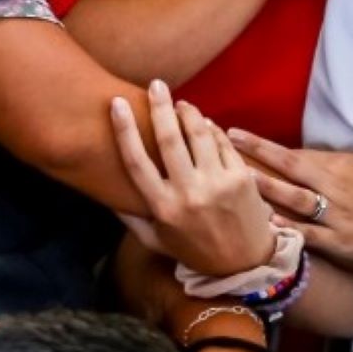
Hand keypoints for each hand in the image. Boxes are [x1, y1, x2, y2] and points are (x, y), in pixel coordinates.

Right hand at [111, 79, 276, 275]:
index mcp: (163, 208)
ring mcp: (217, 184)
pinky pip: (222, 143)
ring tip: (181, 103)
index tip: (116, 104)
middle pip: (168, 139)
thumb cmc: (196, 251)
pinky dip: (212, 129)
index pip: (136, 161)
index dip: (124, 129)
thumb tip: (107, 195)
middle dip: (160, 106)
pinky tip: (204, 124)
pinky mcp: (242, 178)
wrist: (246, 265)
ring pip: (198, 134)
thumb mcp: (157, 241)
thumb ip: (131, 218)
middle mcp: (188, 194)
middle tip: (156, 85)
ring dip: (188, 112)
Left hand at [229, 129, 352, 266]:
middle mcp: (336, 188)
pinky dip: (288, 229)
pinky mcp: (344, 243)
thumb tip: (301, 158)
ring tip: (236, 184)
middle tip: (222, 150)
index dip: (261, 145)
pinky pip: (310, 235)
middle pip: (288, 171)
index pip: (293, 153)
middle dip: (254, 159)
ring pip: (295, 201)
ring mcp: (338, 216)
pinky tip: (266, 225)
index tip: (234, 134)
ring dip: (265, 191)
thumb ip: (333, 162)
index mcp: (340, 166)